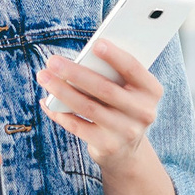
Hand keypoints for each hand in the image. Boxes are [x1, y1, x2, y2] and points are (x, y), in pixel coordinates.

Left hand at [36, 39, 163, 172]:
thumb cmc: (119, 107)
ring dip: (61, 90)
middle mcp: (143, 112)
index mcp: (150, 91)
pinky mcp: (107, 145)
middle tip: (52, 61)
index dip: (115, 56)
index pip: (133, 69)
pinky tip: (46, 102)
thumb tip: (75, 62)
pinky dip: (59, 113)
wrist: (125, 150)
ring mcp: (126, 131)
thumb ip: (110, 76)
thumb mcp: (126, 91)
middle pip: (104, 88)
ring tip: (44, 77)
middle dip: (75, 72)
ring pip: (87, 107)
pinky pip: (77, 126)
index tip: (96, 44)